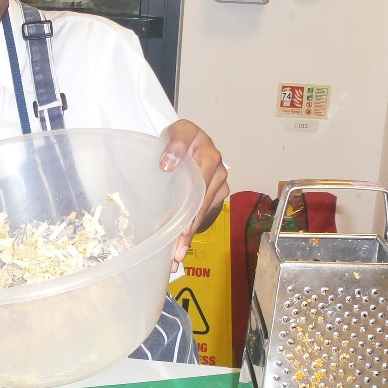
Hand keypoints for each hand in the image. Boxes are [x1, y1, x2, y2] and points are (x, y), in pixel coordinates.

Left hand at [159, 119, 228, 270]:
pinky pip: (205, 213)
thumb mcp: (177, 132)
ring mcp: (219, 183)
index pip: (200, 186)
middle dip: (189, 229)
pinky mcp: (217, 194)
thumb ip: (175, 143)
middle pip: (202, 205)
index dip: (191, 210)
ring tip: (177, 255)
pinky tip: (182, 245)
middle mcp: (219, 170)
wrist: (186, 139)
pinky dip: (193, 229)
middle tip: (176, 251)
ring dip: (190, 234)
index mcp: (209, 155)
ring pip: (204, 213)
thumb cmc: (179, 137)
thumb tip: (168, 164)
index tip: (181, 229)